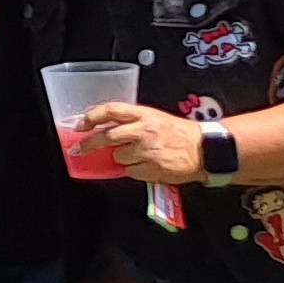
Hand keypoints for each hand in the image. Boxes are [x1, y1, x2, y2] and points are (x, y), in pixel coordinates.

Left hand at [71, 100, 204, 183]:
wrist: (205, 150)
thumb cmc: (180, 134)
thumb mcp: (156, 119)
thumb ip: (132, 122)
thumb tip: (106, 129)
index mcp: (144, 114)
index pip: (112, 110)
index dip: (92, 116)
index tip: (80, 124)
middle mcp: (143, 130)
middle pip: (107, 136)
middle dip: (89, 144)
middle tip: (78, 149)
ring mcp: (147, 150)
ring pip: (118, 157)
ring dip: (121, 158)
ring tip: (138, 156)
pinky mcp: (151, 168)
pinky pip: (130, 172)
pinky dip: (134, 171)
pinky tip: (147, 165)